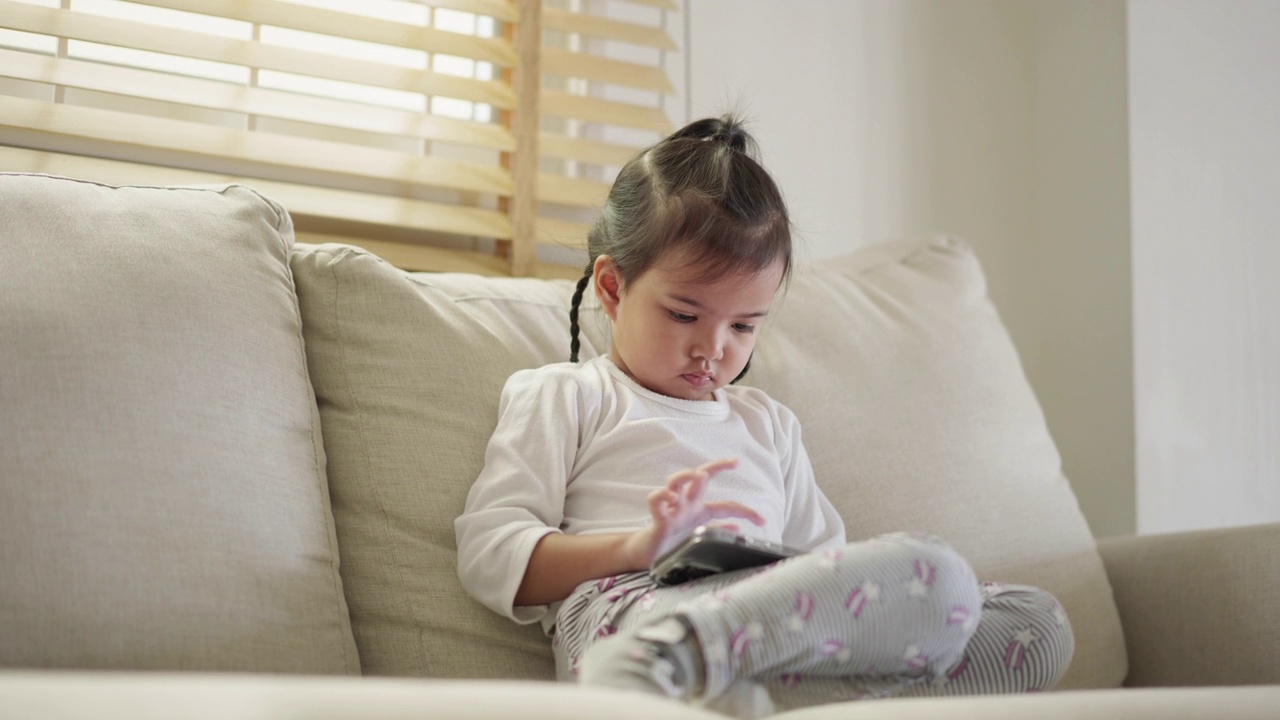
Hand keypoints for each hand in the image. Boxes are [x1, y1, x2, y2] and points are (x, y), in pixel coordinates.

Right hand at [622, 458, 765, 567]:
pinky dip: (662, 497)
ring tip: (699, 476)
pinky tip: (671, 499)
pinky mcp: (657, 518)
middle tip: (734, 462)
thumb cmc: (672, 541)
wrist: (647, 555)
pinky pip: (656, 501)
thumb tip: (738, 529)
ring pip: (676, 482)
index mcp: (699, 510)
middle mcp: (686, 504)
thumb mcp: (699, 535)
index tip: (762, 520)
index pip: (726, 505)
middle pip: (700, 477)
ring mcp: (671, 509)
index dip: (745, 511)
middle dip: (717, 466)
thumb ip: (717, 530)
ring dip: (687, 476)